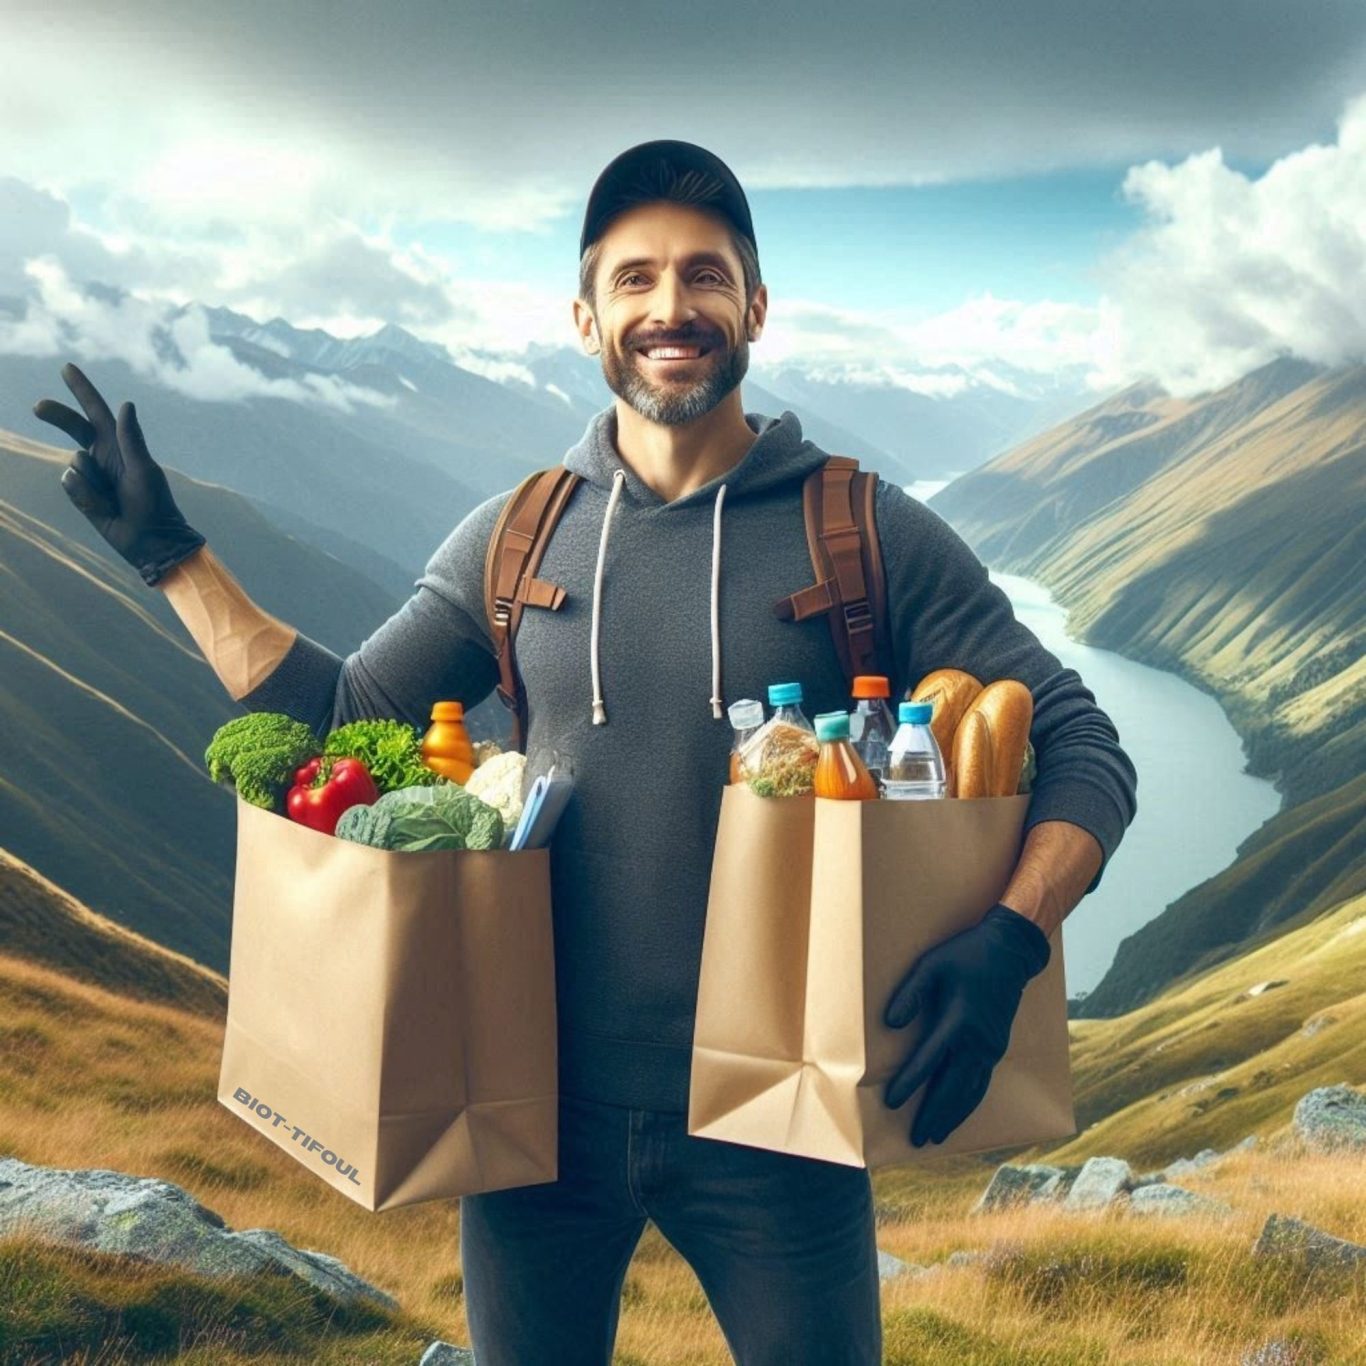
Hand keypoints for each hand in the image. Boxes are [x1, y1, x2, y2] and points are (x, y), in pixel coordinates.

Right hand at [34, 362, 205, 586]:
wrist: (150, 542)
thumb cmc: (155, 506)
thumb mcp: (144, 470)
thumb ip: (132, 439)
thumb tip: (126, 404)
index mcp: (121, 445)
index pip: (97, 412)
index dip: (82, 390)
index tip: (66, 368)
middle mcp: (104, 456)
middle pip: (74, 427)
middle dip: (57, 416)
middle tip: (37, 407)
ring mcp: (92, 475)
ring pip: (74, 463)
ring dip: (91, 481)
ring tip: (113, 497)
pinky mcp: (82, 494)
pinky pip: (70, 485)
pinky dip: (85, 495)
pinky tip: (104, 508)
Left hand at [882, 902, 1050, 1146]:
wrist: (1009, 952)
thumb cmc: (965, 956)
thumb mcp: (931, 966)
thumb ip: (910, 995)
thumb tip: (890, 1024)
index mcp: (958, 1022)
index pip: (929, 1061)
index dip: (909, 1083)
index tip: (891, 1102)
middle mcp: (977, 1042)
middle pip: (952, 1087)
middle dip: (933, 1114)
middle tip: (915, 1139)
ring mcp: (991, 1048)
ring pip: (970, 1092)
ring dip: (953, 1116)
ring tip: (935, 1137)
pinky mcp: (998, 1048)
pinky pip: (982, 1083)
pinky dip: (969, 1103)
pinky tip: (958, 1114)